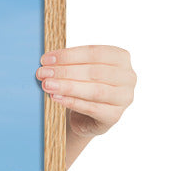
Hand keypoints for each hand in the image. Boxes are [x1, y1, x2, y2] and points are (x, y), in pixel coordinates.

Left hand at [36, 45, 135, 167]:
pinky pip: (92, 108)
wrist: (85, 117)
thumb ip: (68, 64)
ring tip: (47, 85)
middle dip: (65, 71)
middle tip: (42, 73)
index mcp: (120, 58)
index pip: (95, 52)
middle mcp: (127, 77)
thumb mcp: (79, 72)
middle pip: (94, 72)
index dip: (69, 55)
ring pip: (95, 90)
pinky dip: (72, 102)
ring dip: (68, 87)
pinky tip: (56, 98)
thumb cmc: (82, 88)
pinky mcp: (114, 116)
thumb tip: (46, 62)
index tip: (46, 59)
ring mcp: (124, 98)